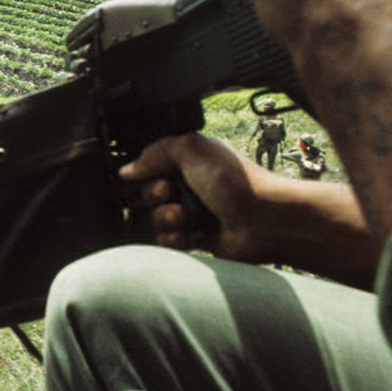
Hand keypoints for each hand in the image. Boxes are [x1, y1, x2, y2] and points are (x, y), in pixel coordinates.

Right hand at [119, 133, 273, 262]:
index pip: (148, 166)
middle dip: (152, 194)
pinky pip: (167, 241)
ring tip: (184, 217)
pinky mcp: (195, 238)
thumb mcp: (191, 149)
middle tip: (169, 192)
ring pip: (153, 219)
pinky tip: (191, 234)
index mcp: (187, 160)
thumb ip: (154, 153)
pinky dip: (175, 238)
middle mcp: (188, 185)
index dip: (142, 172)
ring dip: (165, 218)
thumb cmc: (235, 182)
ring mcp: (191, 212)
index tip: (143, 175)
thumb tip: (127, 170)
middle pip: (145, 193)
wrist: (264, 221)